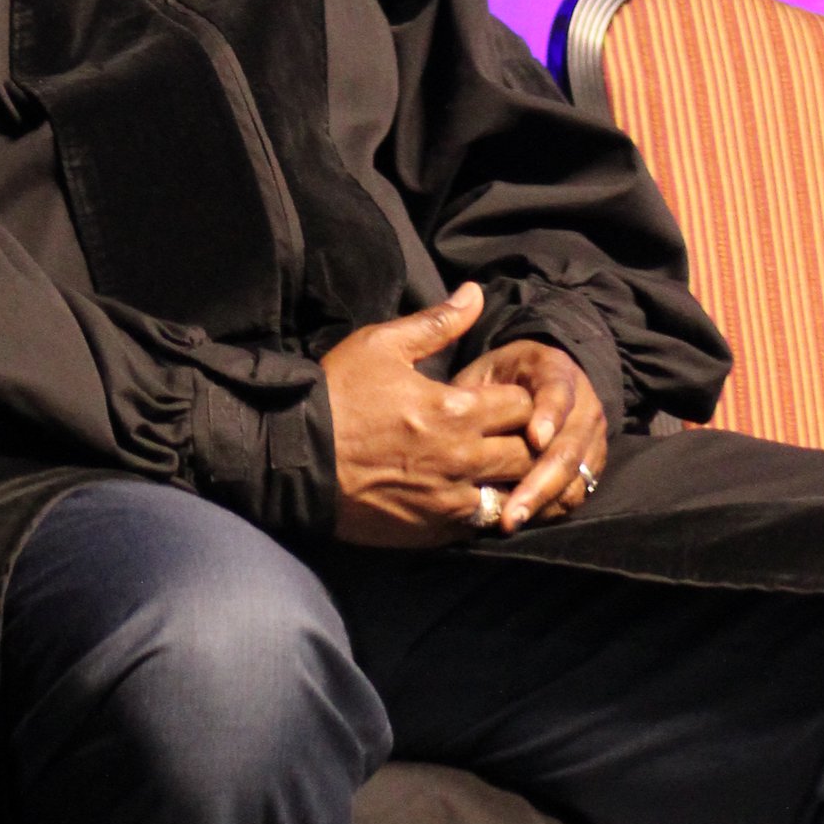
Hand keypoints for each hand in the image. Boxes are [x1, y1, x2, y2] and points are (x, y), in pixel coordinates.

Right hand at [321, 286, 536, 548]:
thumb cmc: (338, 394)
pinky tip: (470, 495)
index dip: (521, 400)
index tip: (506, 400)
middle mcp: (462, 457)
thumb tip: (475, 293)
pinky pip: (482, 525)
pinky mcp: (433, 530)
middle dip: (525, 442)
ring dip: (510, 481)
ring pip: (513, 494)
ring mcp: (449, 499)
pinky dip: (485, 511)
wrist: (296, 457)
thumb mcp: (381, 345)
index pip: (524, 405)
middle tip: (509, 435)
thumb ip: (436, 322)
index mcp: (455, 409)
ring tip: (496, 469)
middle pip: (527, 454)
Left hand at [481, 339, 608, 530]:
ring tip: (511, 521)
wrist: (537, 381)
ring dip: (544, 502)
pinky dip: (552, 507)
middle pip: (568, 447)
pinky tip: (524, 518)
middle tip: (510, 511)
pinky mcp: (594, 461)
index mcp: (553, 370)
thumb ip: (477, 395)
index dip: (548, 416)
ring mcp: (593, 434)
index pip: (557, 392)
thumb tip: (454, 426)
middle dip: (540, 482)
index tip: (534, 440)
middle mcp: (582, 402)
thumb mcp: (486, 373)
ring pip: (576, 476)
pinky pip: (579, 491)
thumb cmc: (499, 380)